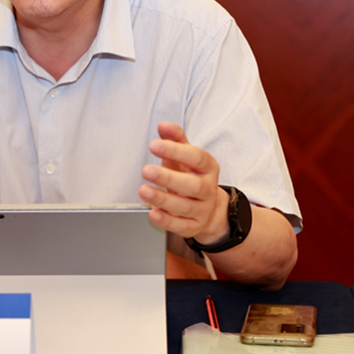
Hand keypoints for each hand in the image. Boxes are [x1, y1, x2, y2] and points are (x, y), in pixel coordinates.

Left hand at [139, 122, 229, 243]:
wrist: (210, 209)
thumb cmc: (192, 176)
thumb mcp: (186, 156)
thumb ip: (176, 140)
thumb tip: (164, 126)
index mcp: (208, 168)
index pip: (196, 158)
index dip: (176, 151)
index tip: (154, 145)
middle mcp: (208, 189)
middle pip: (192, 185)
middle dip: (168, 178)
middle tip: (146, 170)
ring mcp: (202, 210)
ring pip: (185, 207)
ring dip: (163, 199)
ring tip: (143, 191)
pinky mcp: (194, 227)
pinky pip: (181, 226)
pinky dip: (166, 221)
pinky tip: (153, 213)